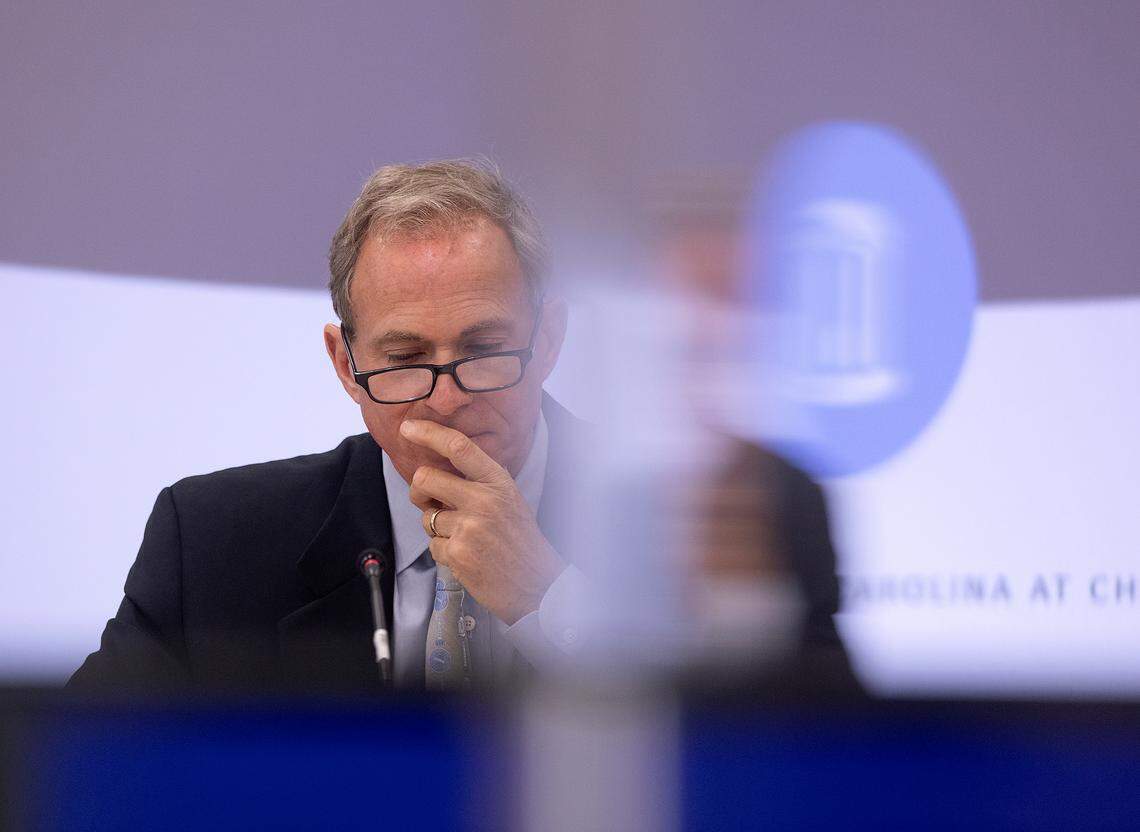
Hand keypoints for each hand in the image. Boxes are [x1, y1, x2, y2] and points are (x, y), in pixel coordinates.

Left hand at [400, 419, 564, 624]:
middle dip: (418, 490)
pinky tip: (466, 556)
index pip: (458, 447)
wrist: (537, 583)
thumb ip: (480, 481)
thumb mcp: (510, 498)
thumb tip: (442, 467)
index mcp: (498, 482)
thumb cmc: (521, 540)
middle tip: (428, 499)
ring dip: (436, 527)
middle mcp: (483, 500)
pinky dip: (443, 551)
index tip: (408, 428)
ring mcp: (469, 528)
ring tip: (463, 537)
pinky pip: (432, 545)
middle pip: (425, 479)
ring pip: (426, 517)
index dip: (428, 433)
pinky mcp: (457, 554)